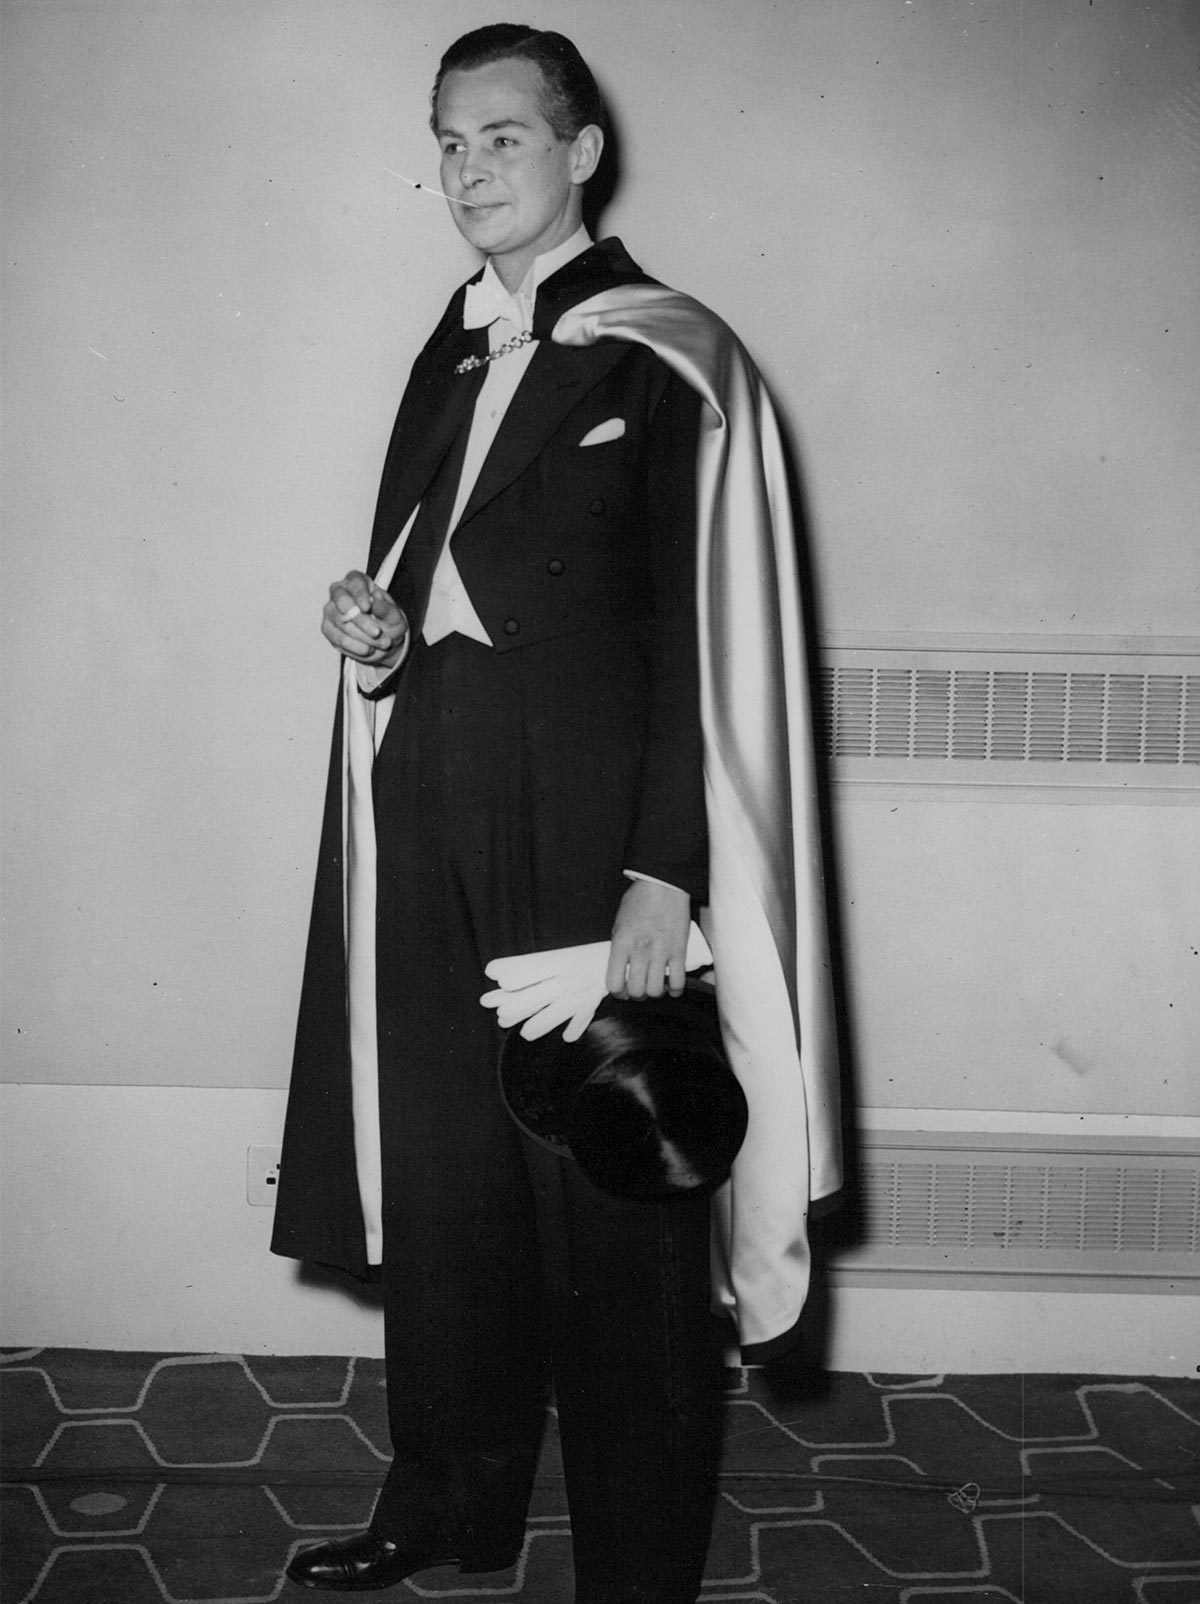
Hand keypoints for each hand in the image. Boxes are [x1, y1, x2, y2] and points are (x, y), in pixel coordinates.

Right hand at [321, 571, 407, 666]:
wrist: (385, 640)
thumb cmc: (388, 621)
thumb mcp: (394, 615)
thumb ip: (384, 608)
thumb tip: (375, 599)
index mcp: (358, 581)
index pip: (355, 584)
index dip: (360, 595)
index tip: (367, 607)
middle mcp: (340, 592)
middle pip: (343, 602)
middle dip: (361, 620)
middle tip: (377, 632)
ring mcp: (331, 611)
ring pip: (341, 623)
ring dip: (363, 637)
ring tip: (381, 643)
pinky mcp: (328, 629)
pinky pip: (338, 639)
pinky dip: (355, 647)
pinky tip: (368, 649)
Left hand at [606, 879, 691, 1000]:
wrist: (663, 885)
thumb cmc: (639, 901)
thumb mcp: (619, 924)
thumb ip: (619, 948)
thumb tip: (621, 969)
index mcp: (622, 943)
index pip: (614, 983)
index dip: (617, 993)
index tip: (621, 992)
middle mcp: (640, 950)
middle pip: (636, 991)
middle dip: (636, 995)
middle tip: (639, 989)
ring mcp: (661, 952)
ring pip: (656, 990)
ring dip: (654, 993)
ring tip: (654, 986)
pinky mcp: (679, 950)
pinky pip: (678, 981)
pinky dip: (674, 990)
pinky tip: (671, 987)